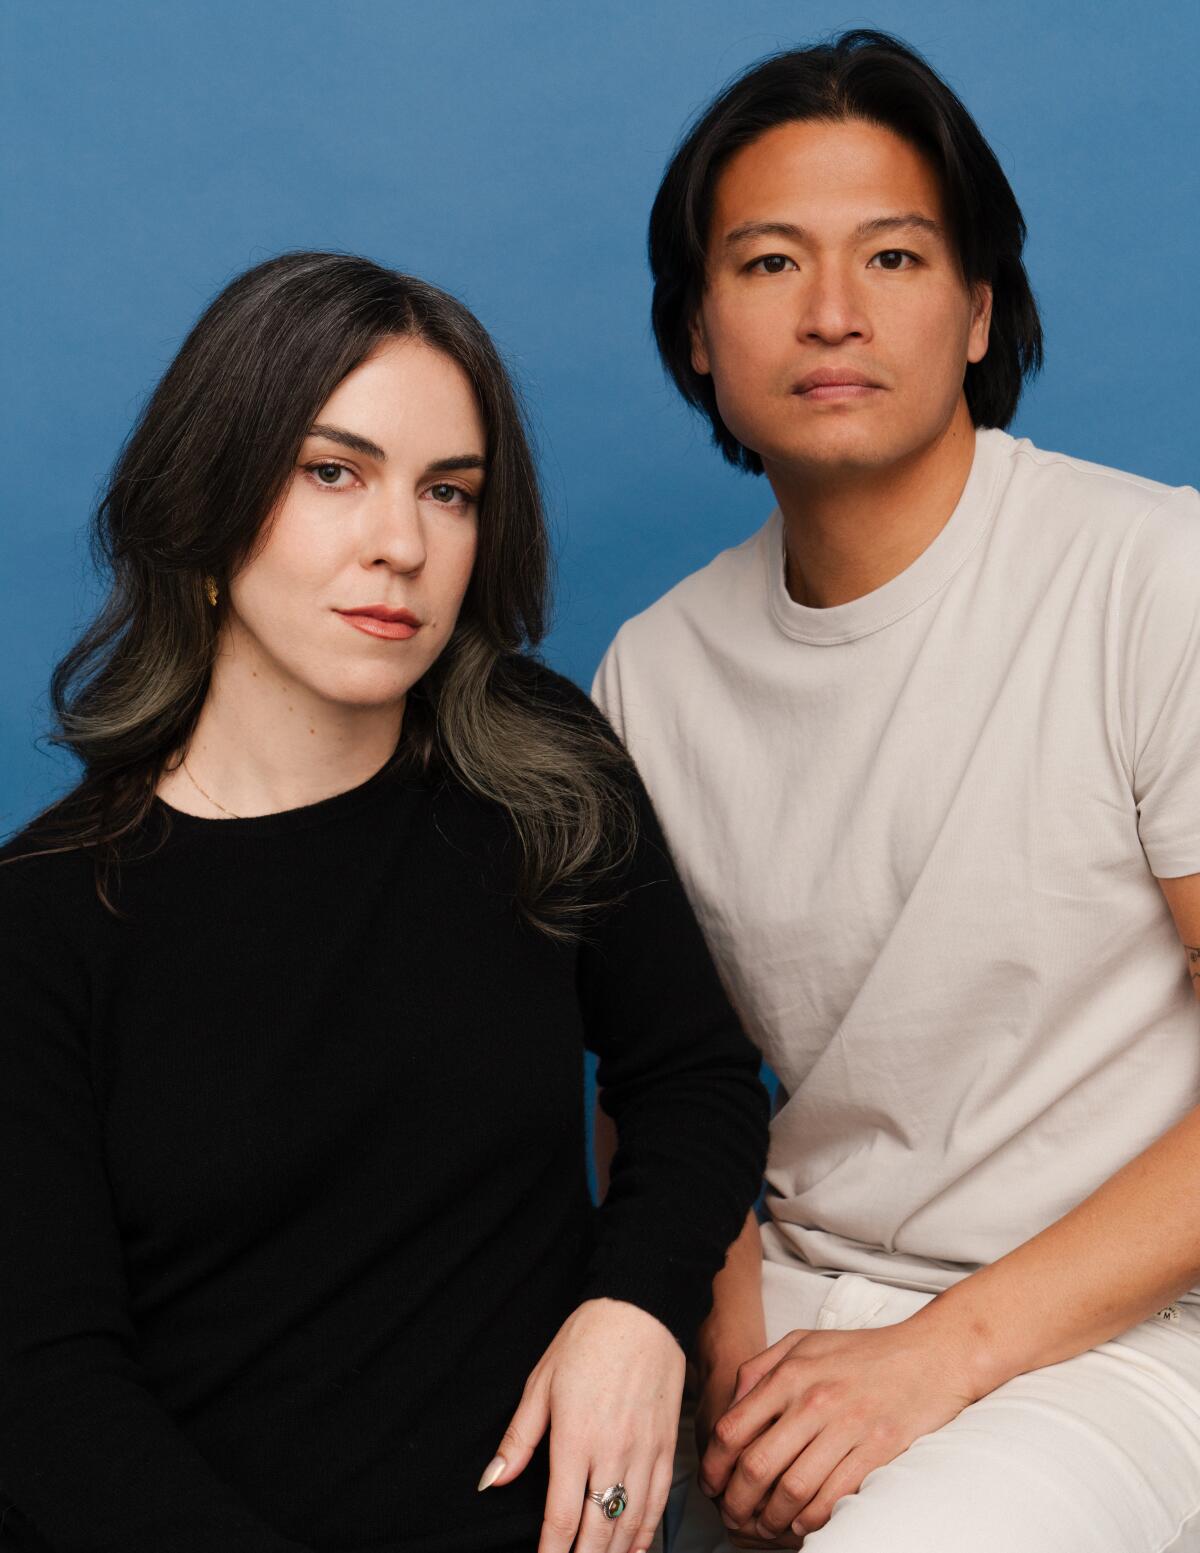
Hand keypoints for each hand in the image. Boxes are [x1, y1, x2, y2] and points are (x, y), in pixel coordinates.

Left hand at [479, 1297, 685, 1552]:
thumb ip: (518, 1439)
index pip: (561, 1517)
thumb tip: (491, 1480)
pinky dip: (645, 1534)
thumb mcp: (540, 1382)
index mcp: (576, 1438)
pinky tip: (632, 1550)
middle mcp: (613, 1452)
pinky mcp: (666, 1445)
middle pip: (598, 1531)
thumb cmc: (587, 1339)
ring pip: (630, 1524)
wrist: (642, 1309)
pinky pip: (658, 1503)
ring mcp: (644, 1451)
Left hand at [699, 1316, 976, 1540]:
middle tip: (733, 1515)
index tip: (712, 1484)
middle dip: (736, 1501)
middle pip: (756, 1466)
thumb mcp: (802, 1343)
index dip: (714, 1466)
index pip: (732, 1429)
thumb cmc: (861, 1352)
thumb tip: (731, 1406)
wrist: (928, 1357)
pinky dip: (811, 1520)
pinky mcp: (876, 1451)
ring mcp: (846, 1427)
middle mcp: (813, 1401)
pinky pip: (833, 1498)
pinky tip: (802, 1523)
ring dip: (771, 1518)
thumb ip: (761, 1369)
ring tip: (765, 1525)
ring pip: (791, 1489)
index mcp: (790, 1375)